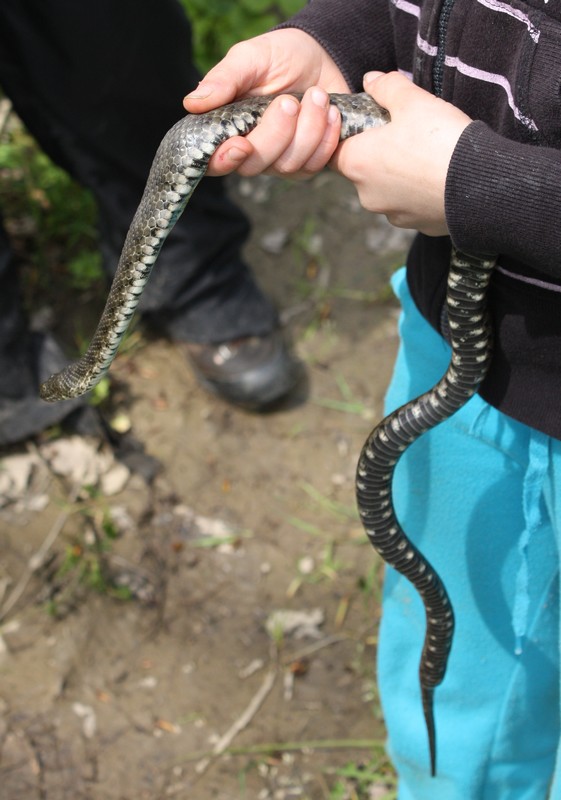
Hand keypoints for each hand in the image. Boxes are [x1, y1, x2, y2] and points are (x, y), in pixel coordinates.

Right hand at [183, 29, 348, 176]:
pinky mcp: (308, 162)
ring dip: (308, 131)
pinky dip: (326, 138)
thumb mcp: (249, 58)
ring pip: (287, 166)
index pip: (215, 162)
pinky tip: (331, 112)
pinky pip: (314, 165)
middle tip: (289, 101)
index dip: (225, 161)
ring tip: (317, 96)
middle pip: (254, 167)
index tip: (241, 144)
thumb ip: (224, 79)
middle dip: (275, 135)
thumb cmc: (278, 56)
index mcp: (227, 128)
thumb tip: (192, 103)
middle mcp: (251, 151)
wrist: (322, 56)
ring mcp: (280, 161)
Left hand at [330, 72, 471, 235]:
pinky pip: (410, 203)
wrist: (479, 185)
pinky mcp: (415, 225)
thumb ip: (387, 87)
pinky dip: (418, 191)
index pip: (333, 151)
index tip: (365, 123)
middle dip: (376, 152)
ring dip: (398, 173)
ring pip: (386, 188)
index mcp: (356, 163)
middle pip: (361, 170)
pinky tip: (437, 175)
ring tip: (425, 154)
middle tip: (402, 132)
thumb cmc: (440, 141)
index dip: (347, 135)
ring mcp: (391, 213)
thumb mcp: (412, 101)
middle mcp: (366, 195)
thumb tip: (371, 80)